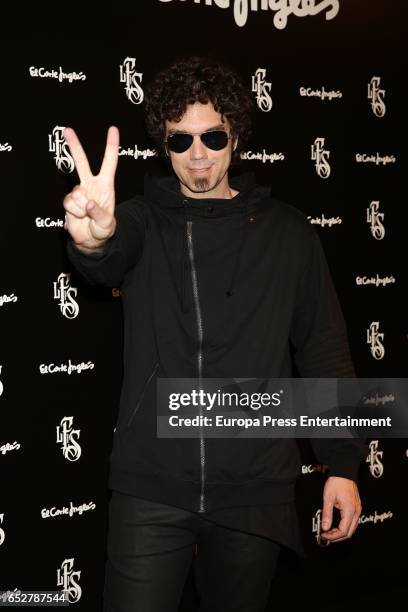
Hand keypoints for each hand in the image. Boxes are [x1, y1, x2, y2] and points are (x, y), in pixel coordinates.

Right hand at [62, 126, 118, 249]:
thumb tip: (87, 204)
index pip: (109, 162)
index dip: (111, 146)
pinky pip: (69, 203)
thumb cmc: (103, 229)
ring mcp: (78, 192)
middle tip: (67, 130)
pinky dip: (74, 212)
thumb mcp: (107, 224)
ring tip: (86, 215)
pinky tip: (78, 216)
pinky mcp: (69, 201)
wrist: (90, 240)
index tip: (113, 129)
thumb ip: (99, 214)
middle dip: (74, 146)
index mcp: (105, 185)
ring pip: (76, 192)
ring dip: (81, 208)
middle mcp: (91, 185)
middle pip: (82, 162)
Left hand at [320, 476, 361, 542]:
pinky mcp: (356, 507)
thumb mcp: (328, 498)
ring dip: (341, 532)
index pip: (343, 531)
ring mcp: (358, 509)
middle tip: (327, 536)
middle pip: (349, 532)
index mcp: (350, 510)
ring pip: (352, 528)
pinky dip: (345, 526)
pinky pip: (353, 521)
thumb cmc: (337, 482)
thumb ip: (327, 514)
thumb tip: (325, 527)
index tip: (324, 535)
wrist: (343, 472)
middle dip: (337, 537)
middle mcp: (356, 511)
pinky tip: (337, 525)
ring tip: (330, 532)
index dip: (333, 536)